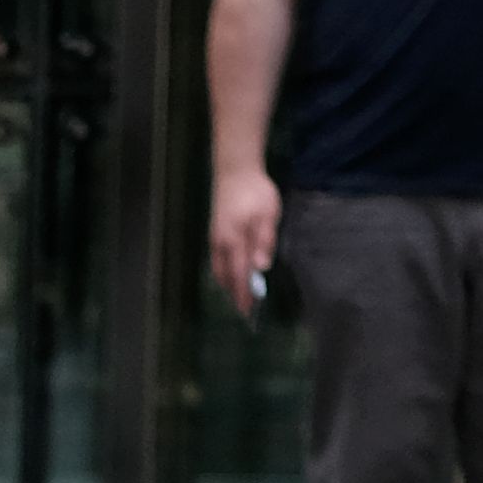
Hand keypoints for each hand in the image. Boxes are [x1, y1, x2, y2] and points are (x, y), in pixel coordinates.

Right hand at [207, 167, 280, 315]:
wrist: (235, 171)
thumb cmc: (255, 192)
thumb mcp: (267, 215)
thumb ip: (264, 242)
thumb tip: (261, 268)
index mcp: (234, 242)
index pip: (239, 275)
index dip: (244, 294)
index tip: (249, 311)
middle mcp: (221, 244)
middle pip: (226, 276)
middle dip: (234, 293)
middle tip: (245, 309)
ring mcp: (215, 239)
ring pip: (219, 269)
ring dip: (228, 284)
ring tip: (238, 294)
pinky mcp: (215, 233)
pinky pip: (217, 260)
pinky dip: (223, 271)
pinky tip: (231, 272)